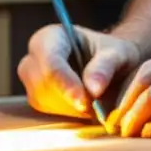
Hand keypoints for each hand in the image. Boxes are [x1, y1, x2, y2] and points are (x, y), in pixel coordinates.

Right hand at [18, 24, 141, 118]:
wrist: (110, 66)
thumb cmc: (113, 54)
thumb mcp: (118, 53)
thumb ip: (106, 66)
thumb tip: (93, 89)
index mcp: (50, 36)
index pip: (51, 62)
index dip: (65, 83)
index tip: (85, 102)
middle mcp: (34, 57)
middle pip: (41, 83)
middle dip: (69, 98)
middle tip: (96, 106)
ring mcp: (32, 80)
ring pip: (42, 100)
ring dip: (70, 108)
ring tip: (95, 102)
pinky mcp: (37, 98)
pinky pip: (47, 112)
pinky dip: (68, 114)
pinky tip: (85, 108)